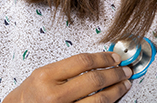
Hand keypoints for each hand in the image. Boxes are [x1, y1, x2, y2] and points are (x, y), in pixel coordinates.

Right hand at [3, 52, 131, 102]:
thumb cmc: (32, 93)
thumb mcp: (43, 74)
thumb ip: (67, 68)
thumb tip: (98, 63)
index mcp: (46, 76)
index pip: (82, 62)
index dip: (102, 58)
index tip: (113, 57)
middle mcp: (55, 94)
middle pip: (93, 80)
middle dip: (114, 73)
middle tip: (124, 69)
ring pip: (100, 99)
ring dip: (116, 90)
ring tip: (124, 83)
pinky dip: (107, 102)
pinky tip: (113, 97)